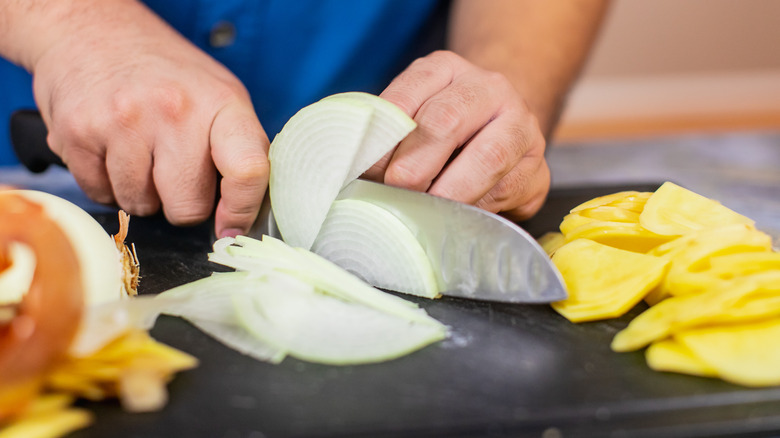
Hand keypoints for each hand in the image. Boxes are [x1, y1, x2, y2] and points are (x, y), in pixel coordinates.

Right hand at [30, 1, 268, 237]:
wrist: (90, 29)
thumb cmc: (163, 71)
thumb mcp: (219, 96)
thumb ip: (239, 151)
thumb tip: (244, 217)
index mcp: (221, 102)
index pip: (247, 171)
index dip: (241, 212)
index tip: (230, 228)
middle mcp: (175, 110)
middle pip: (188, 207)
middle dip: (181, 202)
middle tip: (172, 169)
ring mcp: (124, 120)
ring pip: (141, 206)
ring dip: (141, 192)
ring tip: (139, 150)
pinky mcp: (78, 132)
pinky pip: (100, 195)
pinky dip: (106, 183)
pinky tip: (111, 149)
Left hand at [365, 50, 549, 220]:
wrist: (500, 133)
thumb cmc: (441, 131)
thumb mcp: (411, 119)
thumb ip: (388, 136)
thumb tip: (355, 171)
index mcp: (445, 69)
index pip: (408, 96)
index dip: (385, 137)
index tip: (367, 170)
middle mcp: (489, 88)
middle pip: (448, 121)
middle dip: (416, 165)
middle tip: (396, 192)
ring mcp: (521, 125)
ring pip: (488, 157)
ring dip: (450, 191)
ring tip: (425, 211)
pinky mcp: (540, 167)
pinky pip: (506, 189)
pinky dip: (477, 207)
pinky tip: (457, 216)